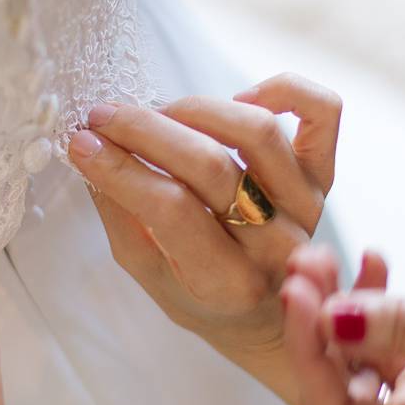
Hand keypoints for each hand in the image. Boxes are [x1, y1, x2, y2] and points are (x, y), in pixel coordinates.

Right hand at [68, 73, 341, 400]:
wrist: (261, 315)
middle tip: (102, 117)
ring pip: (257, 131)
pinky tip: (240, 98)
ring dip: (194, 109)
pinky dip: (283, 89)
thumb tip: (90, 153)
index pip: (170, 209)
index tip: (81, 143)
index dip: (120, 168)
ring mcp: (306, 206)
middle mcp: (275, 245)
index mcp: (226, 283)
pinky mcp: (323, 176)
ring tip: (157, 113)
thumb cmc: (199, 297)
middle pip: (211, 165)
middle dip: (145, 130)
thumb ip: (121, 217)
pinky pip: (322, 113)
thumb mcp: (148, 274)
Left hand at [281, 245, 404, 404]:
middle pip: (338, 385)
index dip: (306, 354)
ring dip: (338, 307)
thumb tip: (332, 316)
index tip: (297, 294)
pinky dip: (377, 307)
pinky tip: (374, 265)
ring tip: (327, 258)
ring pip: (358, 360)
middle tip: (304, 266)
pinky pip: (389, 346)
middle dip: (314, 322)